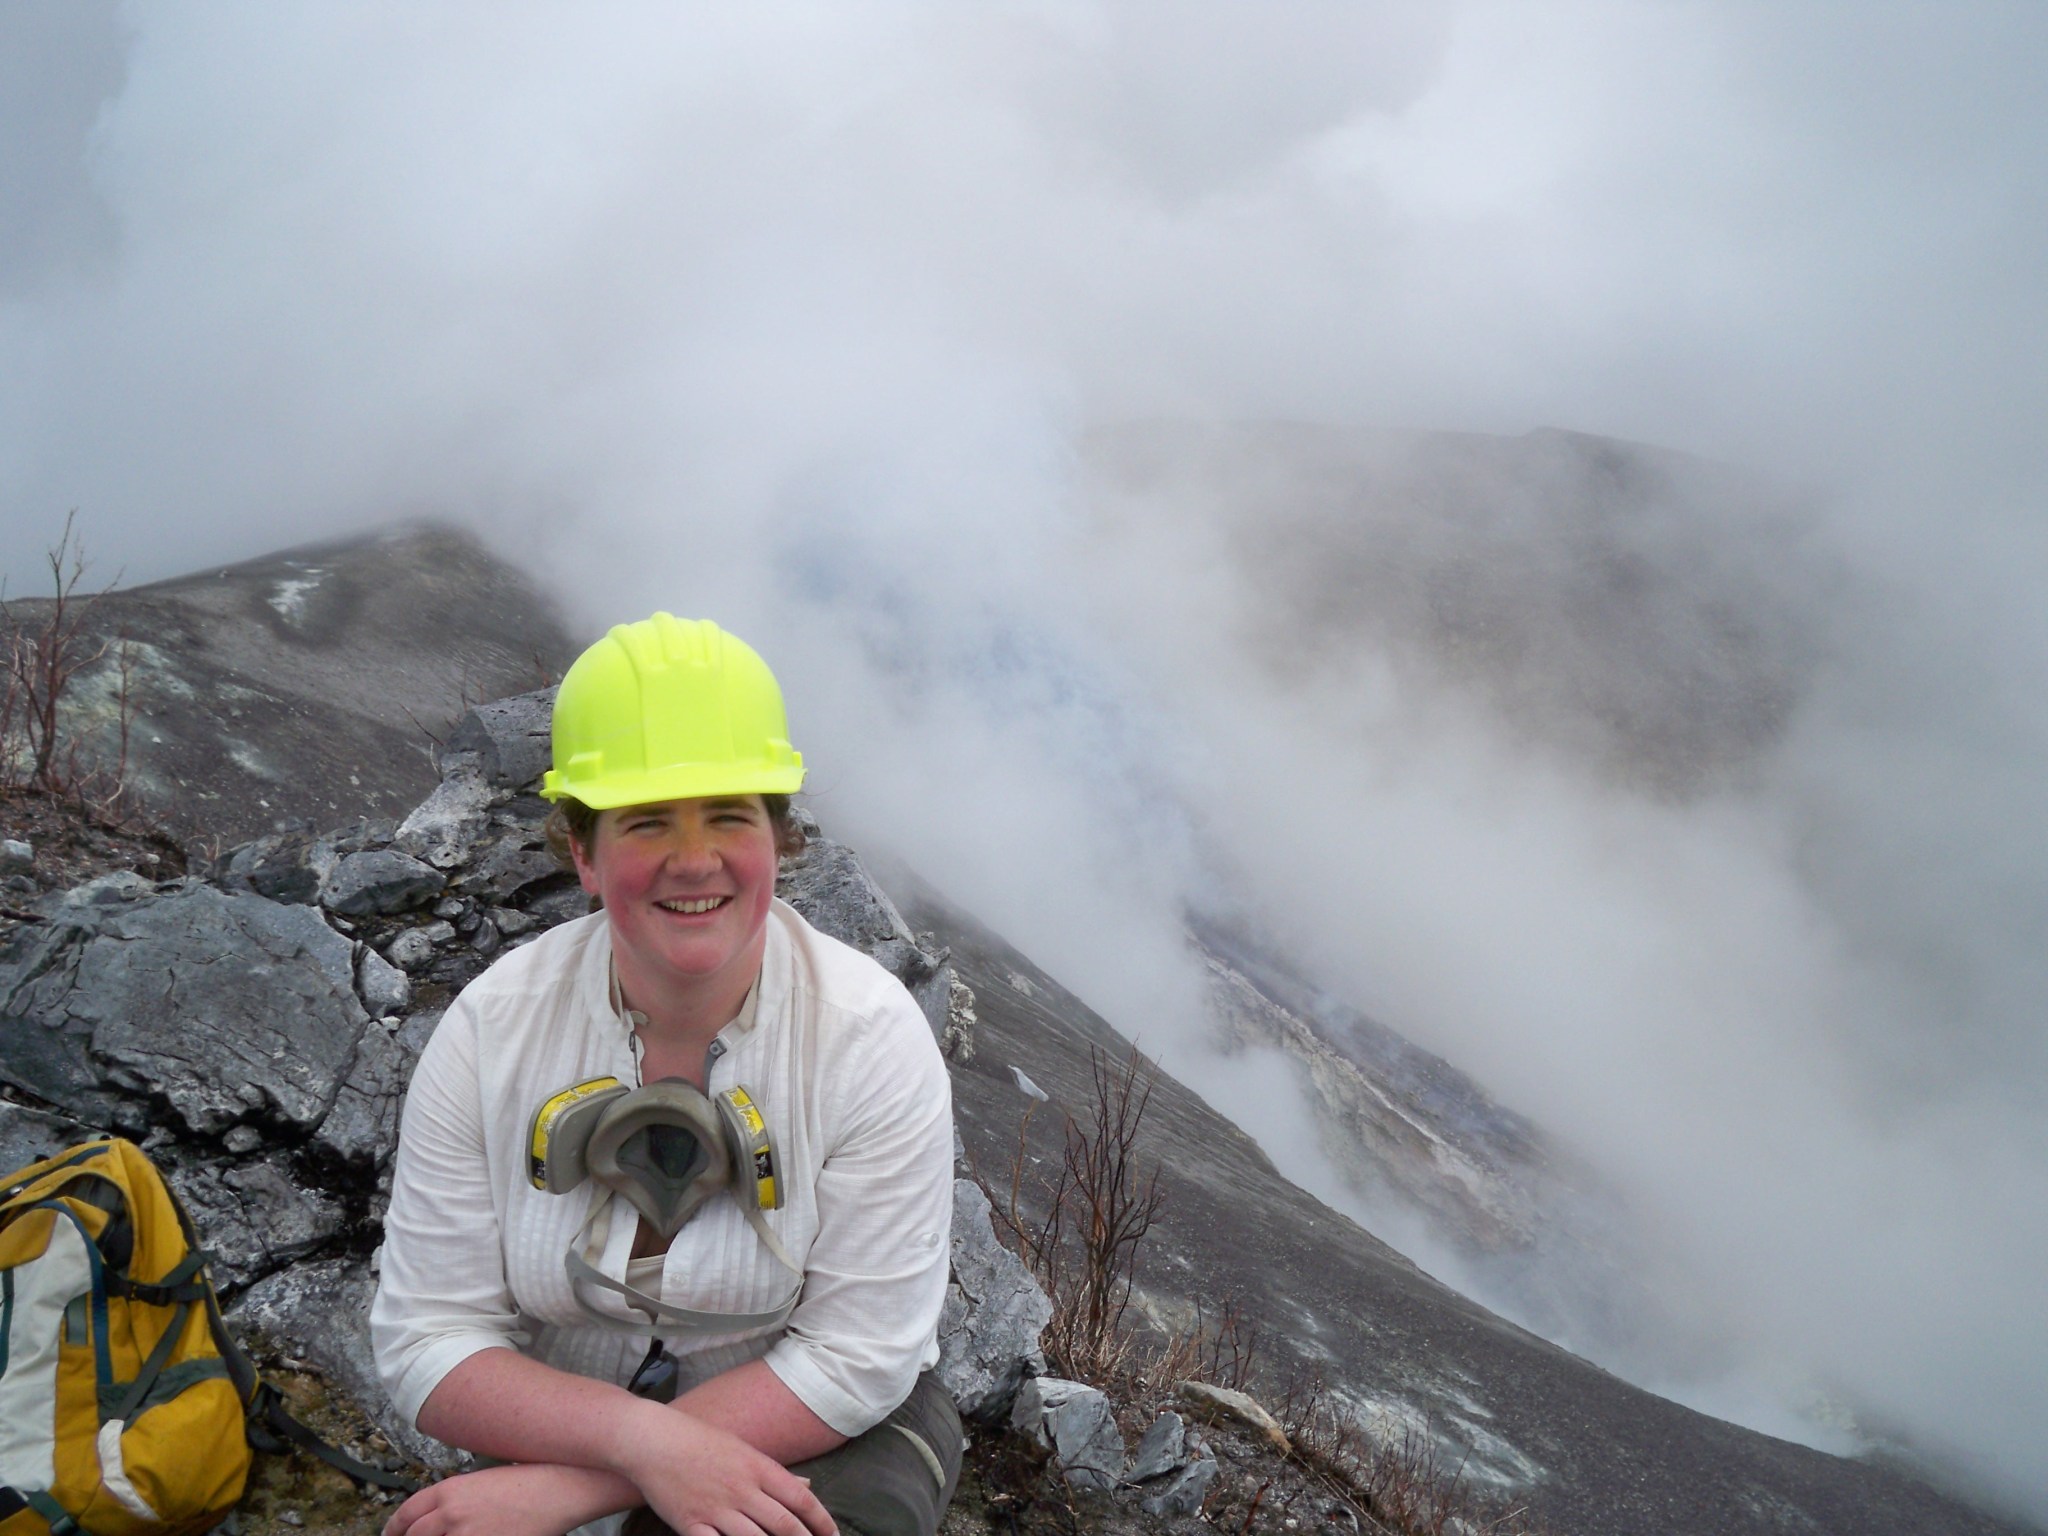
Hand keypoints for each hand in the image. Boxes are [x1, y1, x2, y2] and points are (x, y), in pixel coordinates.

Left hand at [382, 1463, 603, 1535]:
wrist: (561, 1488)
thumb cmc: (531, 1478)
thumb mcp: (486, 1480)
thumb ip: (459, 1499)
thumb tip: (443, 1519)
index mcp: (450, 1490)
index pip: (408, 1513)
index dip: (395, 1527)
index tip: (392, 1534)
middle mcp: (452, 1514)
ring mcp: (468, 1535)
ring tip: (451, 1535)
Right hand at [616, 1399, 836, 1535]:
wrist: (652, 1439)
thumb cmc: (698, 1439)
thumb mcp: (743, 1448)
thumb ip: (773, 1472)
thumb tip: (806, 1487)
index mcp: (758, 1467)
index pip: (801, 1499)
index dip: (821, 1521)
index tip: (832, 1535)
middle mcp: (742, 1490)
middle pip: (783, 1525)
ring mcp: (716, 1509)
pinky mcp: (691, 1524)